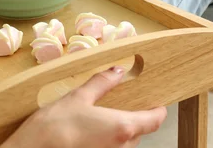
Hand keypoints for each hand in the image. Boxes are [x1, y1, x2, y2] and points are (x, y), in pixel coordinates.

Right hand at [0, 67, 166, 147]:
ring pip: (125, 143)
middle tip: (116, 105)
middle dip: (131, 118)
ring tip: (97, 119)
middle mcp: (123, 147)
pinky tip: (88, 134)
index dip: (157, 110)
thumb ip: (102, 83)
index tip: (154, 102)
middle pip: (139, 132)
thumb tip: (117, 71)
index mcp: (123, 127)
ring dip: (117, 132)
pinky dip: (106, 142)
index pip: (155, 120)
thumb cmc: (55, 126)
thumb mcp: (78, 97)